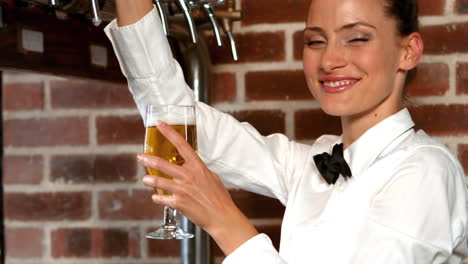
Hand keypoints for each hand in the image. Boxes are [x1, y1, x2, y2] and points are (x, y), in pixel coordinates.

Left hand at [137, 121, 257, 254]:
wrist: (221, 216)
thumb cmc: (219, 197)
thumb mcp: (212, 177)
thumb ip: (198, 170)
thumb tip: (191, 166)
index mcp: (197, 166)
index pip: (181, 144)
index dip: (169, 133)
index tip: (160, 124)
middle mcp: (188, 176)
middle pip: (163, 163)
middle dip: (149, 159)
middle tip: (140, 157)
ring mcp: (182, 189)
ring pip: (158, 181)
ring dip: (150, 180)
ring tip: (146, 179)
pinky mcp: (178, 203)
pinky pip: (161, 199)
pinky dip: (158, 198)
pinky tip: (157, 198)